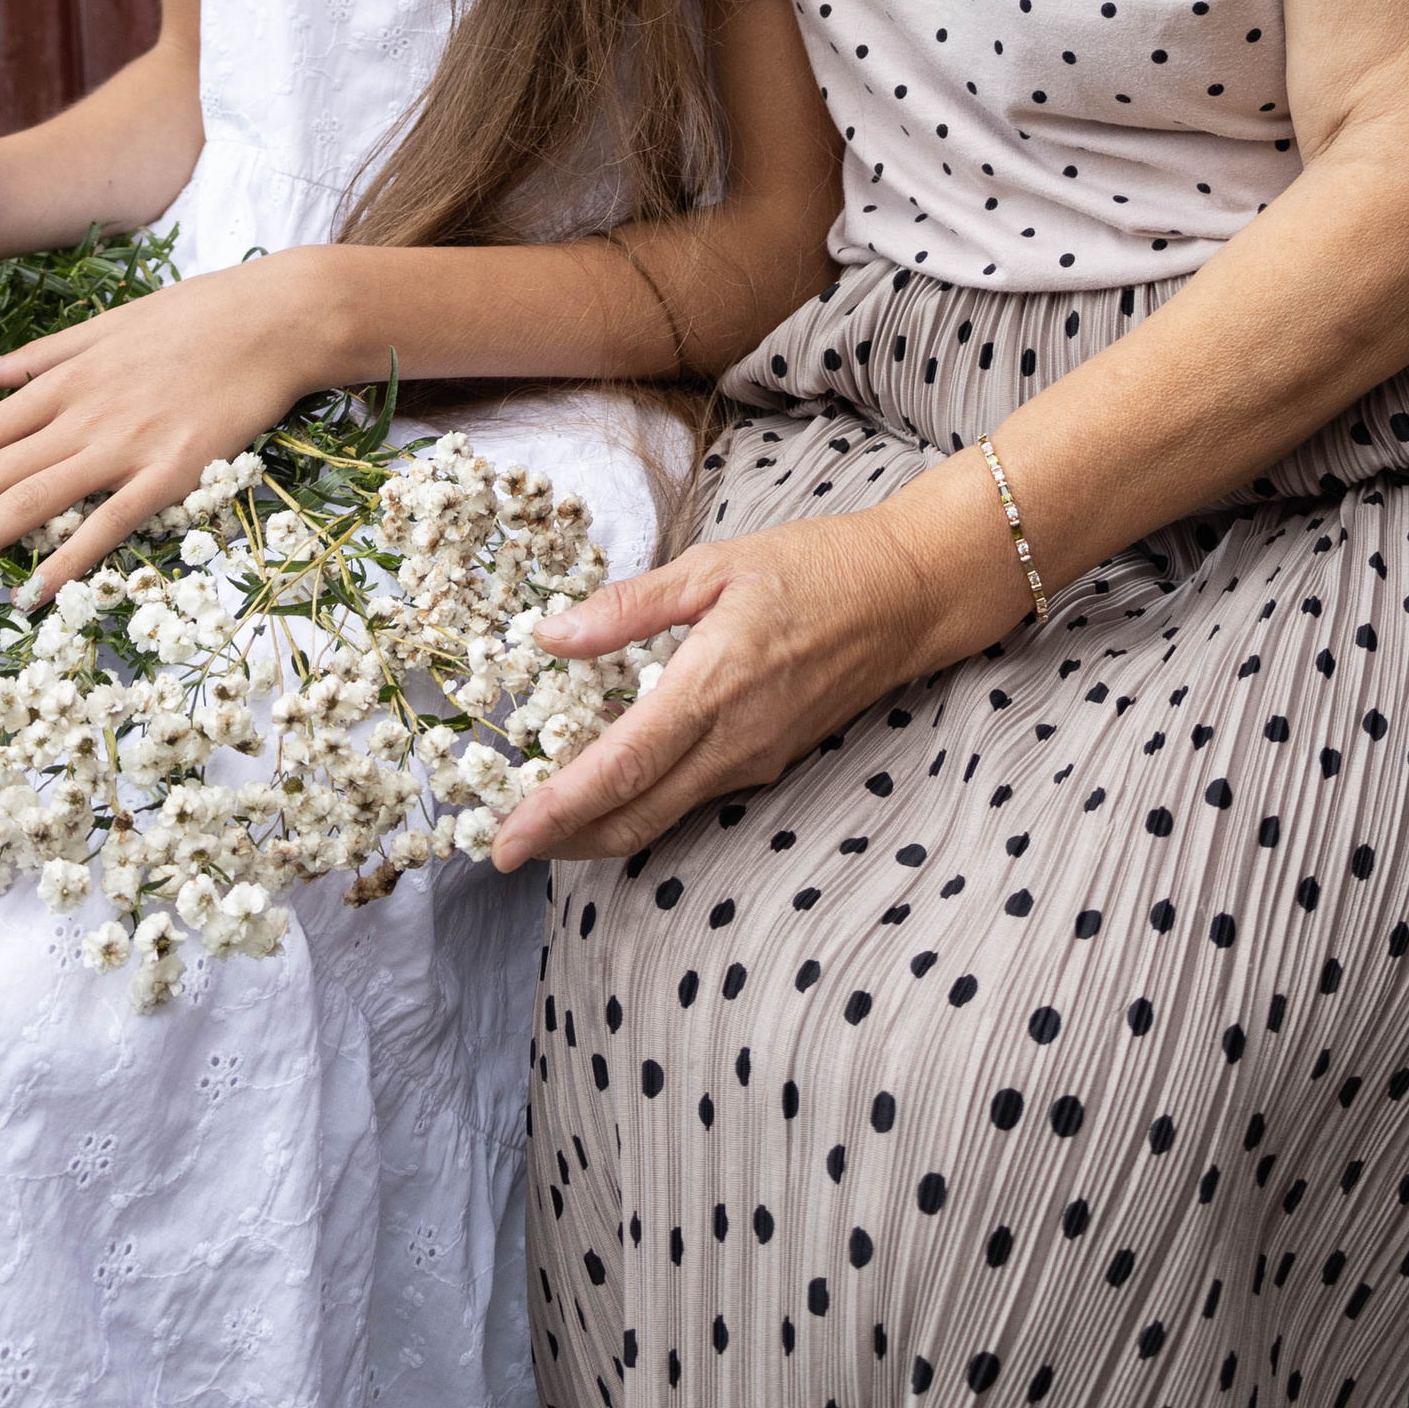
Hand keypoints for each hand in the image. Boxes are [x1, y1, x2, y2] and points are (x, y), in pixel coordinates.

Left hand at [0, 252, 350, 604]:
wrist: (275, 315)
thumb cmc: (194, 317)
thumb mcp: (103, 327)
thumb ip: (35, 359)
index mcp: (54, 384)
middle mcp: (73, 416)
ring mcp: (120, 446)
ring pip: (21, 506)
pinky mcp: (169, 472)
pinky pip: (107, 524)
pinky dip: (65, 561)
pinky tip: (27, 597)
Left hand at [489, 469, 1017, 868]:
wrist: (906, 597)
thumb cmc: (812, 568)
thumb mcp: (713, 565)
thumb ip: (628, 607)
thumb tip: (550, 636)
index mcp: (710, 686)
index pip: (616, 770)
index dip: (554, 813)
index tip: (502, 842)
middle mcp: (732, 741)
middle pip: (632, 819)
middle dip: (562, 841)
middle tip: (503, 843)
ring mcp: (754, 760)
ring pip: (661, 817)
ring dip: (598, 827)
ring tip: (543, 816)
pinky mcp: (768, 762)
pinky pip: (691, 798)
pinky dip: (640, 804)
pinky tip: (611, 779)